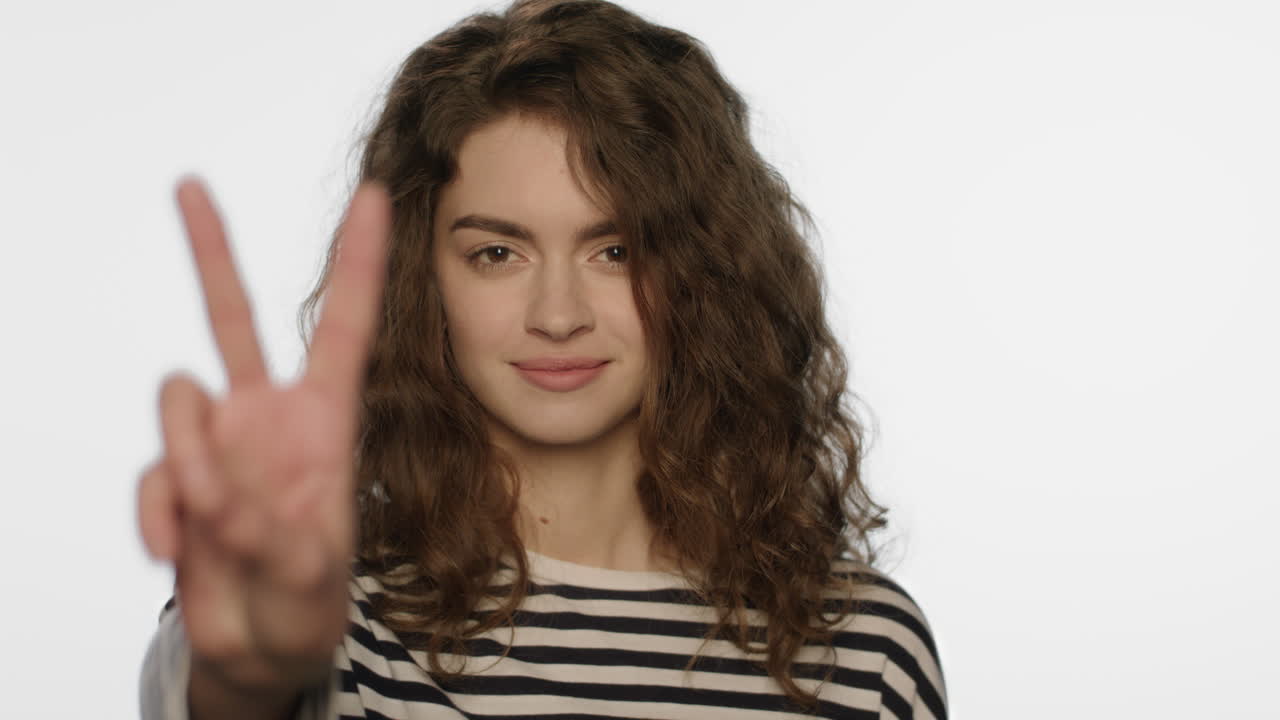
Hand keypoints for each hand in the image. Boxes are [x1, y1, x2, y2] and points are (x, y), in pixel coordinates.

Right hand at [136, 177, 388, 693]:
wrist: (259, 642)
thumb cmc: (306, 602)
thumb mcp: (315, 580)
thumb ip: (274, 539)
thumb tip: (219, 501)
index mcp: (327, 420)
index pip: (346, 326)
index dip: (358, 264)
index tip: (375, 197)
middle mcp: (267, 416)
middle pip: (232, 317)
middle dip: (210, 249)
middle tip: (188, 183)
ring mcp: (215, 442)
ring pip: (178, 397)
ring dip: (195, 466)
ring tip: (223, 528)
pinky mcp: (174, 475)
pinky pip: (153, 473)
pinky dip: (160, 515)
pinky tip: (178, 551)